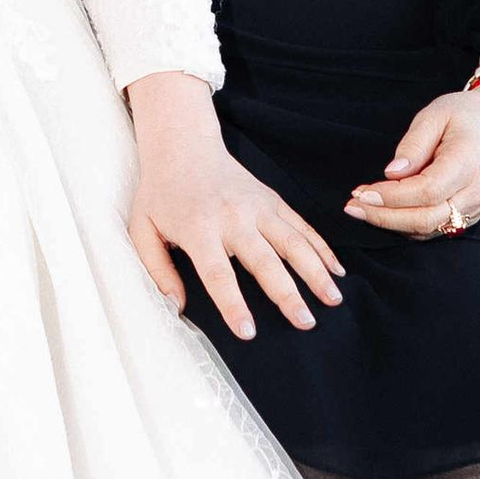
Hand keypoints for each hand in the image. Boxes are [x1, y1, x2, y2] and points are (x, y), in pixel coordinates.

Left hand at [123, 70, 343, 342]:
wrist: (182, 146)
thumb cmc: (160, 194)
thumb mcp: (142, 229)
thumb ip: (157, 270)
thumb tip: (176, 306)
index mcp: (198, 229)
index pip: (218, 274)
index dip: (233, 304)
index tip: (249, 332)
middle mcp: (233, 218)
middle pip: (265, 261)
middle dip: (287, 294)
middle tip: (306, 323)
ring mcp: (258, 207)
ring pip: (293, 242)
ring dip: (315, 272)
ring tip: (334, 300)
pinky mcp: (273, 200)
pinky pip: (302, 226)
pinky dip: (322, 248)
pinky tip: (337, 270)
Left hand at [346, 84, 479, 240]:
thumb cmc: (467, 115)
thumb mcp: (436, 114)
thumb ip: (413, 144)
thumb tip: (391, 174)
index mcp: (468, 162)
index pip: (427, 191)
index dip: (391, 196)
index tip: (361, 191)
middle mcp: (475, 191)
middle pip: (426, 218)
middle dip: (383, 216)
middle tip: (352, 206)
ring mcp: (475, 207)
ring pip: (428, 228)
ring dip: (391, 224)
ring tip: (361, 208)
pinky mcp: (468, 215)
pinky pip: (434, 229)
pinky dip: (406, 225)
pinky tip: (384, 211)